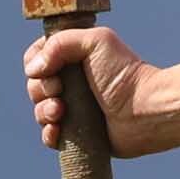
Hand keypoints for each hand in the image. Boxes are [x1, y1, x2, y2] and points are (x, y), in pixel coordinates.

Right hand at [25, 25, 144, 153]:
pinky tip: (58, 131)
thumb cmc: (124, 74)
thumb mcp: (95, 41)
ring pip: (40, 111)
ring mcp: (74, 109)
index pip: (36, 58)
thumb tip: (33, 69)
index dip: (36, 64)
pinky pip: (50, 137)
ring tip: (61, 112)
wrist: (146, 110)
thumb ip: (59, 42)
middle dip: (40, 89)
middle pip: (34, 86)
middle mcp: (72, 83)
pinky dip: (49, 134)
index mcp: (73, 59)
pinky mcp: (78, 133)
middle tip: (60, 91)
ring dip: (43, 112)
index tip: (51, 69)